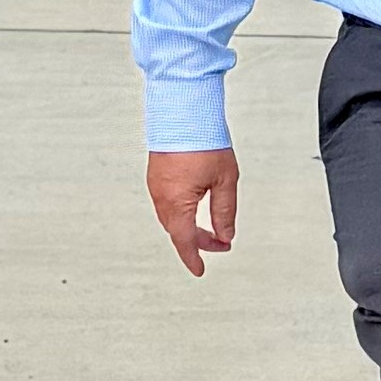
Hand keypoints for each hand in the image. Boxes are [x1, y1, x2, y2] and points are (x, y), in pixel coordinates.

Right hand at [147, 148, 238, 276]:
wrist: (183, 110)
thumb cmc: (205, 141)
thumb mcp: (225, 181)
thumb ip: (225, 212)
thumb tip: (225, 235)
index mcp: (177, 203)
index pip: (185, 241)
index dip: (194, 258)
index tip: (200, 271)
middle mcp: (161, 198)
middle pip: (178, 231)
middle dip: (198, 242)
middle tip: (220, 245)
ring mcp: (156, 186)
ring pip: (171, 218)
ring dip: (189, 228)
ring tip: (211, 230)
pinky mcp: (156, 176)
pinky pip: (166, 204)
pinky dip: (180, 214)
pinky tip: (194, 210)